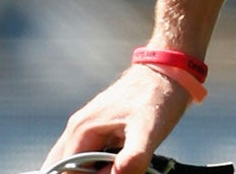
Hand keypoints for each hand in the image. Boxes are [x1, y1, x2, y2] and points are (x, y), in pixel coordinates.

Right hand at [45, 66, 191, 173]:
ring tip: (118, 164)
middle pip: (68, 167)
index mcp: (82, 130)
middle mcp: (77, 128)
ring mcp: (85, 126)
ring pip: (76, 162)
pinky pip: (87, 155)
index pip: (67, 172)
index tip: (116, 171)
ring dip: (94, 170)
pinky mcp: (97, 128)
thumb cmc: (158, 98)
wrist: (168, 72)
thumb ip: (132, 157)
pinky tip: (117, 163)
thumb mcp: (148, 130)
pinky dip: (97, 165)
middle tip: (117, 168)